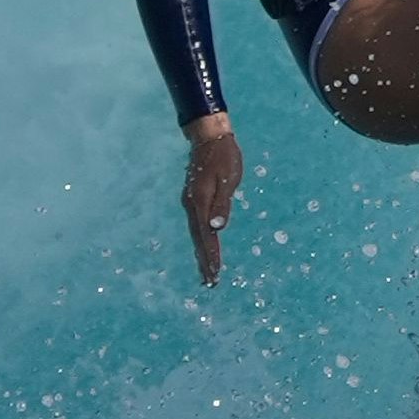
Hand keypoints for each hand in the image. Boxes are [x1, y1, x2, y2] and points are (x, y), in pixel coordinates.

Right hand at [179, 114, 242, 285]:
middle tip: (210, 282)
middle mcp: (192, 205)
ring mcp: (190, 202)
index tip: (215, 273)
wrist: (208, 136)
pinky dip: (200, 240)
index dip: (211, 255)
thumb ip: (222, 204)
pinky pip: (196, 225)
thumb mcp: (227, 179)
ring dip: (202, 253)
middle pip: (198, 238)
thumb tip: (216, 228)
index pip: (206, 235)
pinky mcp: (193, 199)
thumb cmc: (223, 156)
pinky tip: (204, 246)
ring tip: (206, 272)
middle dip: (204, 260)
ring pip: (196, 233)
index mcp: (201, 202)